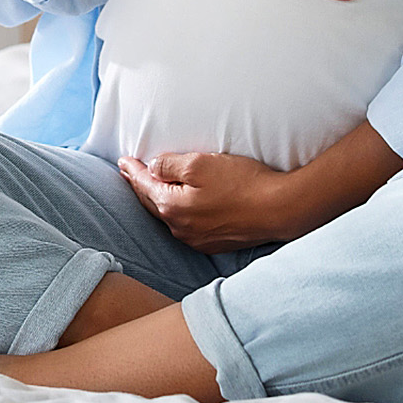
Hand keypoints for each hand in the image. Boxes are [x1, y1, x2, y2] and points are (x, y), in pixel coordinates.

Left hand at [119, 123, 402, 253]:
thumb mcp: (201, 163)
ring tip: (153, 186)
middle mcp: (180, 229)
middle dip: (141, 186)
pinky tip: (183, 204)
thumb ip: (170, 165)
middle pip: (153, 204)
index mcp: (172, 207)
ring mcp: (198, 239)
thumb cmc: (242, 182)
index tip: (122, 161)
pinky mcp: (215, 242)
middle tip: (130, 172)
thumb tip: (153, 168)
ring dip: (160, 199)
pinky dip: (180, 210)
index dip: (132, 171)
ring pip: (170, 216)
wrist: (280, 209)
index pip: (144, 186)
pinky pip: (188, 224)